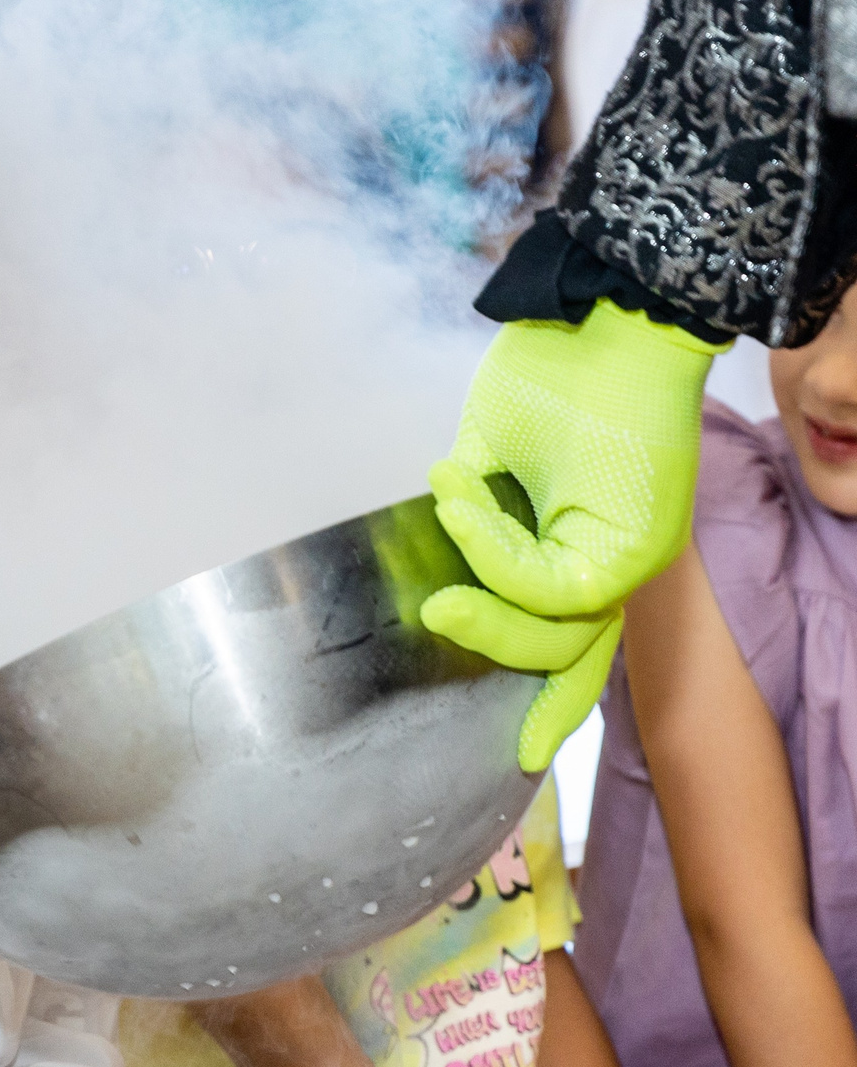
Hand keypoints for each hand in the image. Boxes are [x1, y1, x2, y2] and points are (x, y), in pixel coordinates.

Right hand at [422, 301, 725, 768]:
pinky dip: (496, 552)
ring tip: (446, 544)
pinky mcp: (637, 537)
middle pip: (564, 651)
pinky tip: (460, 500)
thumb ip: (469, 515)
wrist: (603, 311)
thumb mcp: (491, 457)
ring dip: (491, 603)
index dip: (547, 702)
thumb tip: (429, 554)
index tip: (524, 756)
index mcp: (588, 546)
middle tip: (435, 614)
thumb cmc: (553, 371)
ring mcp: (635, 552)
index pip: (567, 642)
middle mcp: (621, 559)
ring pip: (559, 629)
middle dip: (496, 647)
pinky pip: (555, 584)